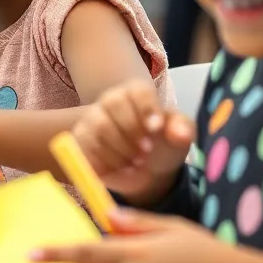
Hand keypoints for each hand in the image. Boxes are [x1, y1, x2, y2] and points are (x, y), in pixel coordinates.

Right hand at [73, 81, 193, 205]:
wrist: (147, 172)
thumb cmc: (163, 146)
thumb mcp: (180, 138)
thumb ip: (182, 130)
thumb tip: (180, 134)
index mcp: (137, 94)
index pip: (138, 90)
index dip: (147, 108)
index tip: (156, 130)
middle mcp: (111, 101)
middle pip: (113, 105)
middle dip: (131, 132)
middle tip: (146, 152)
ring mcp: (92, 119)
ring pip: (99, 127)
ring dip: (120, 150)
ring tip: (135, 164)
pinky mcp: (80, 140)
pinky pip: (86, 146)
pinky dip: (105, 162)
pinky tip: (119, 169)